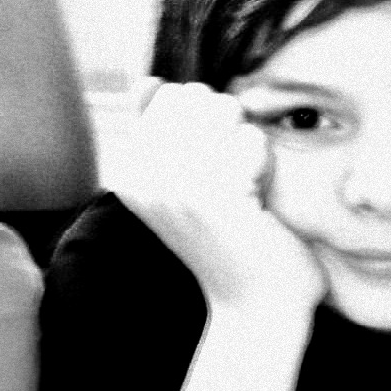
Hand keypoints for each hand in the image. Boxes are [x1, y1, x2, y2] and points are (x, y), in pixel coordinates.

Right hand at [120, 80, 323, 325]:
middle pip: (197, 96)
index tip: (212, 169)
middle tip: (232, 179)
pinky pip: (249, 140)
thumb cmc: (233, 243)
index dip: (207, 119)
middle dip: (227, 124)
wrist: (255, 309)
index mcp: (126, 171)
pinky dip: (264, 165)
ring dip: (248, 145)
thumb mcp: (187, 181)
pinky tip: (255, 203)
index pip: (172, 95)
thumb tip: (146, 81)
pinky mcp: (210, 196)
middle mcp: (138, 176)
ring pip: (224, 111)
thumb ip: (163, 130)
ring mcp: (171, 185)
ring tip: (243, 190)